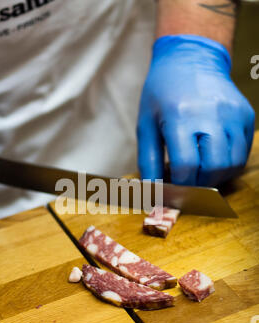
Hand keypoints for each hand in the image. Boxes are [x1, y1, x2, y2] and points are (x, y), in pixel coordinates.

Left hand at [137, 35, 254, 186]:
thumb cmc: (162, 95)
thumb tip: (154, 192)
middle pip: (213, 168)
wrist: (190, 60)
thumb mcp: (146, 125)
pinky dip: (228, 165)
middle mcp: (211, 114)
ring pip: (232, 164)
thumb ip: (148, 161)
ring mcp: (232, 114)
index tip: (173, 190)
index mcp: (180, 116)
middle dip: (200, 185)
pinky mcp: (245, 115)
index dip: (180, 186)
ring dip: (216, 178)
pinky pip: (242, 152)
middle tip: (188, 184)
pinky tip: (212, 159)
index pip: (186, 166)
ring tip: (201, 173)